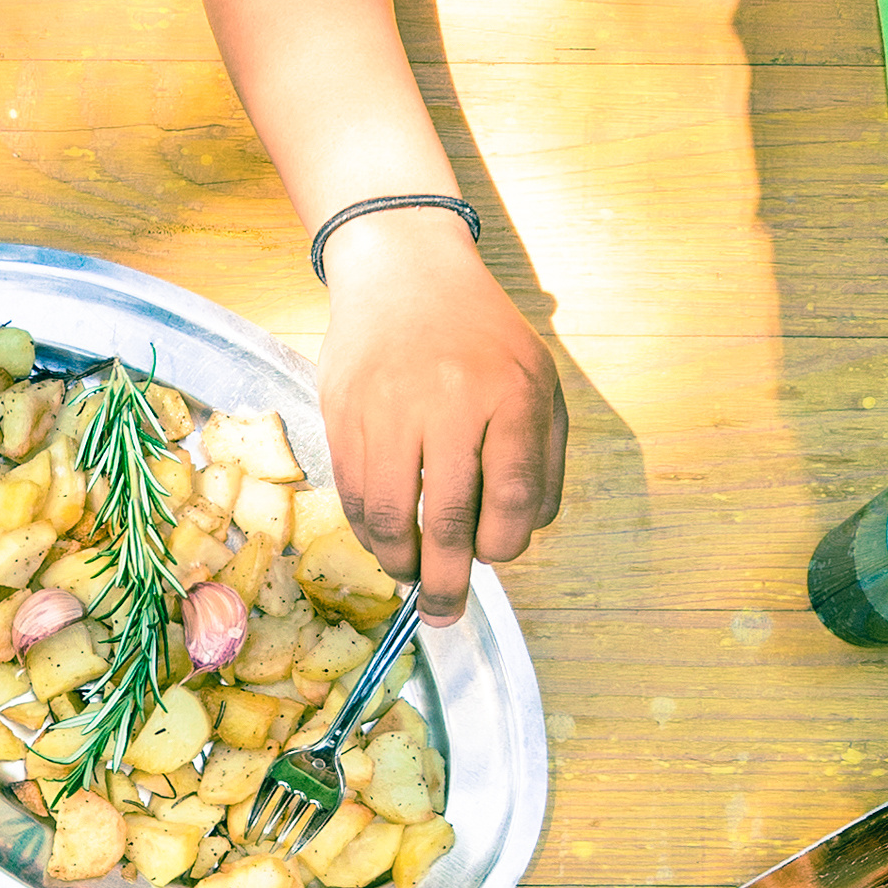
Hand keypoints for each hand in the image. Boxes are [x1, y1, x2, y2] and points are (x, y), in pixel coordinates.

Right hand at [315, 210, 562, 607]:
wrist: (403, 273)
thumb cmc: (480, 337)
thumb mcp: (536, 381)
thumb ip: (542, 458)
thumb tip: (522, 532)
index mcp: (513, 395)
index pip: (514, 497)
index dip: (506, 545)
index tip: (497, 556)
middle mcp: (453, 403)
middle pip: (453, 519)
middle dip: (450, 581)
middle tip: (446, 614)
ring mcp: (392, 409)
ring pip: (393, 516)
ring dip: (401, 563)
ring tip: (410, 578)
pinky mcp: (345, 414)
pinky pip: (355, 494)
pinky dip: (368, 531)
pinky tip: (383, 541)